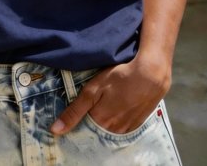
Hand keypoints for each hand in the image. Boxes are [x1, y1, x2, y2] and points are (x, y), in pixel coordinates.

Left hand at [50, 52, 171, 135]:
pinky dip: (116, 122)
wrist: (151, 73)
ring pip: (109, 131)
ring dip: (103, 123)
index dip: (75, 125)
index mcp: (100, 122)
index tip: (67, 120)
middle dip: (88, 125)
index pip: (82, 131)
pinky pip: (122, 128)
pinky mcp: (137, 123)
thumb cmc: (119, 77)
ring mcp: (127, 128)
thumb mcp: (92, 90)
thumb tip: (55, 130)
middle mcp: (113, 130)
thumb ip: (74, 111)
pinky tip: (115, 109)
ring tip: (101, 108)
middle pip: (96, 132)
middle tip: (88, 109)